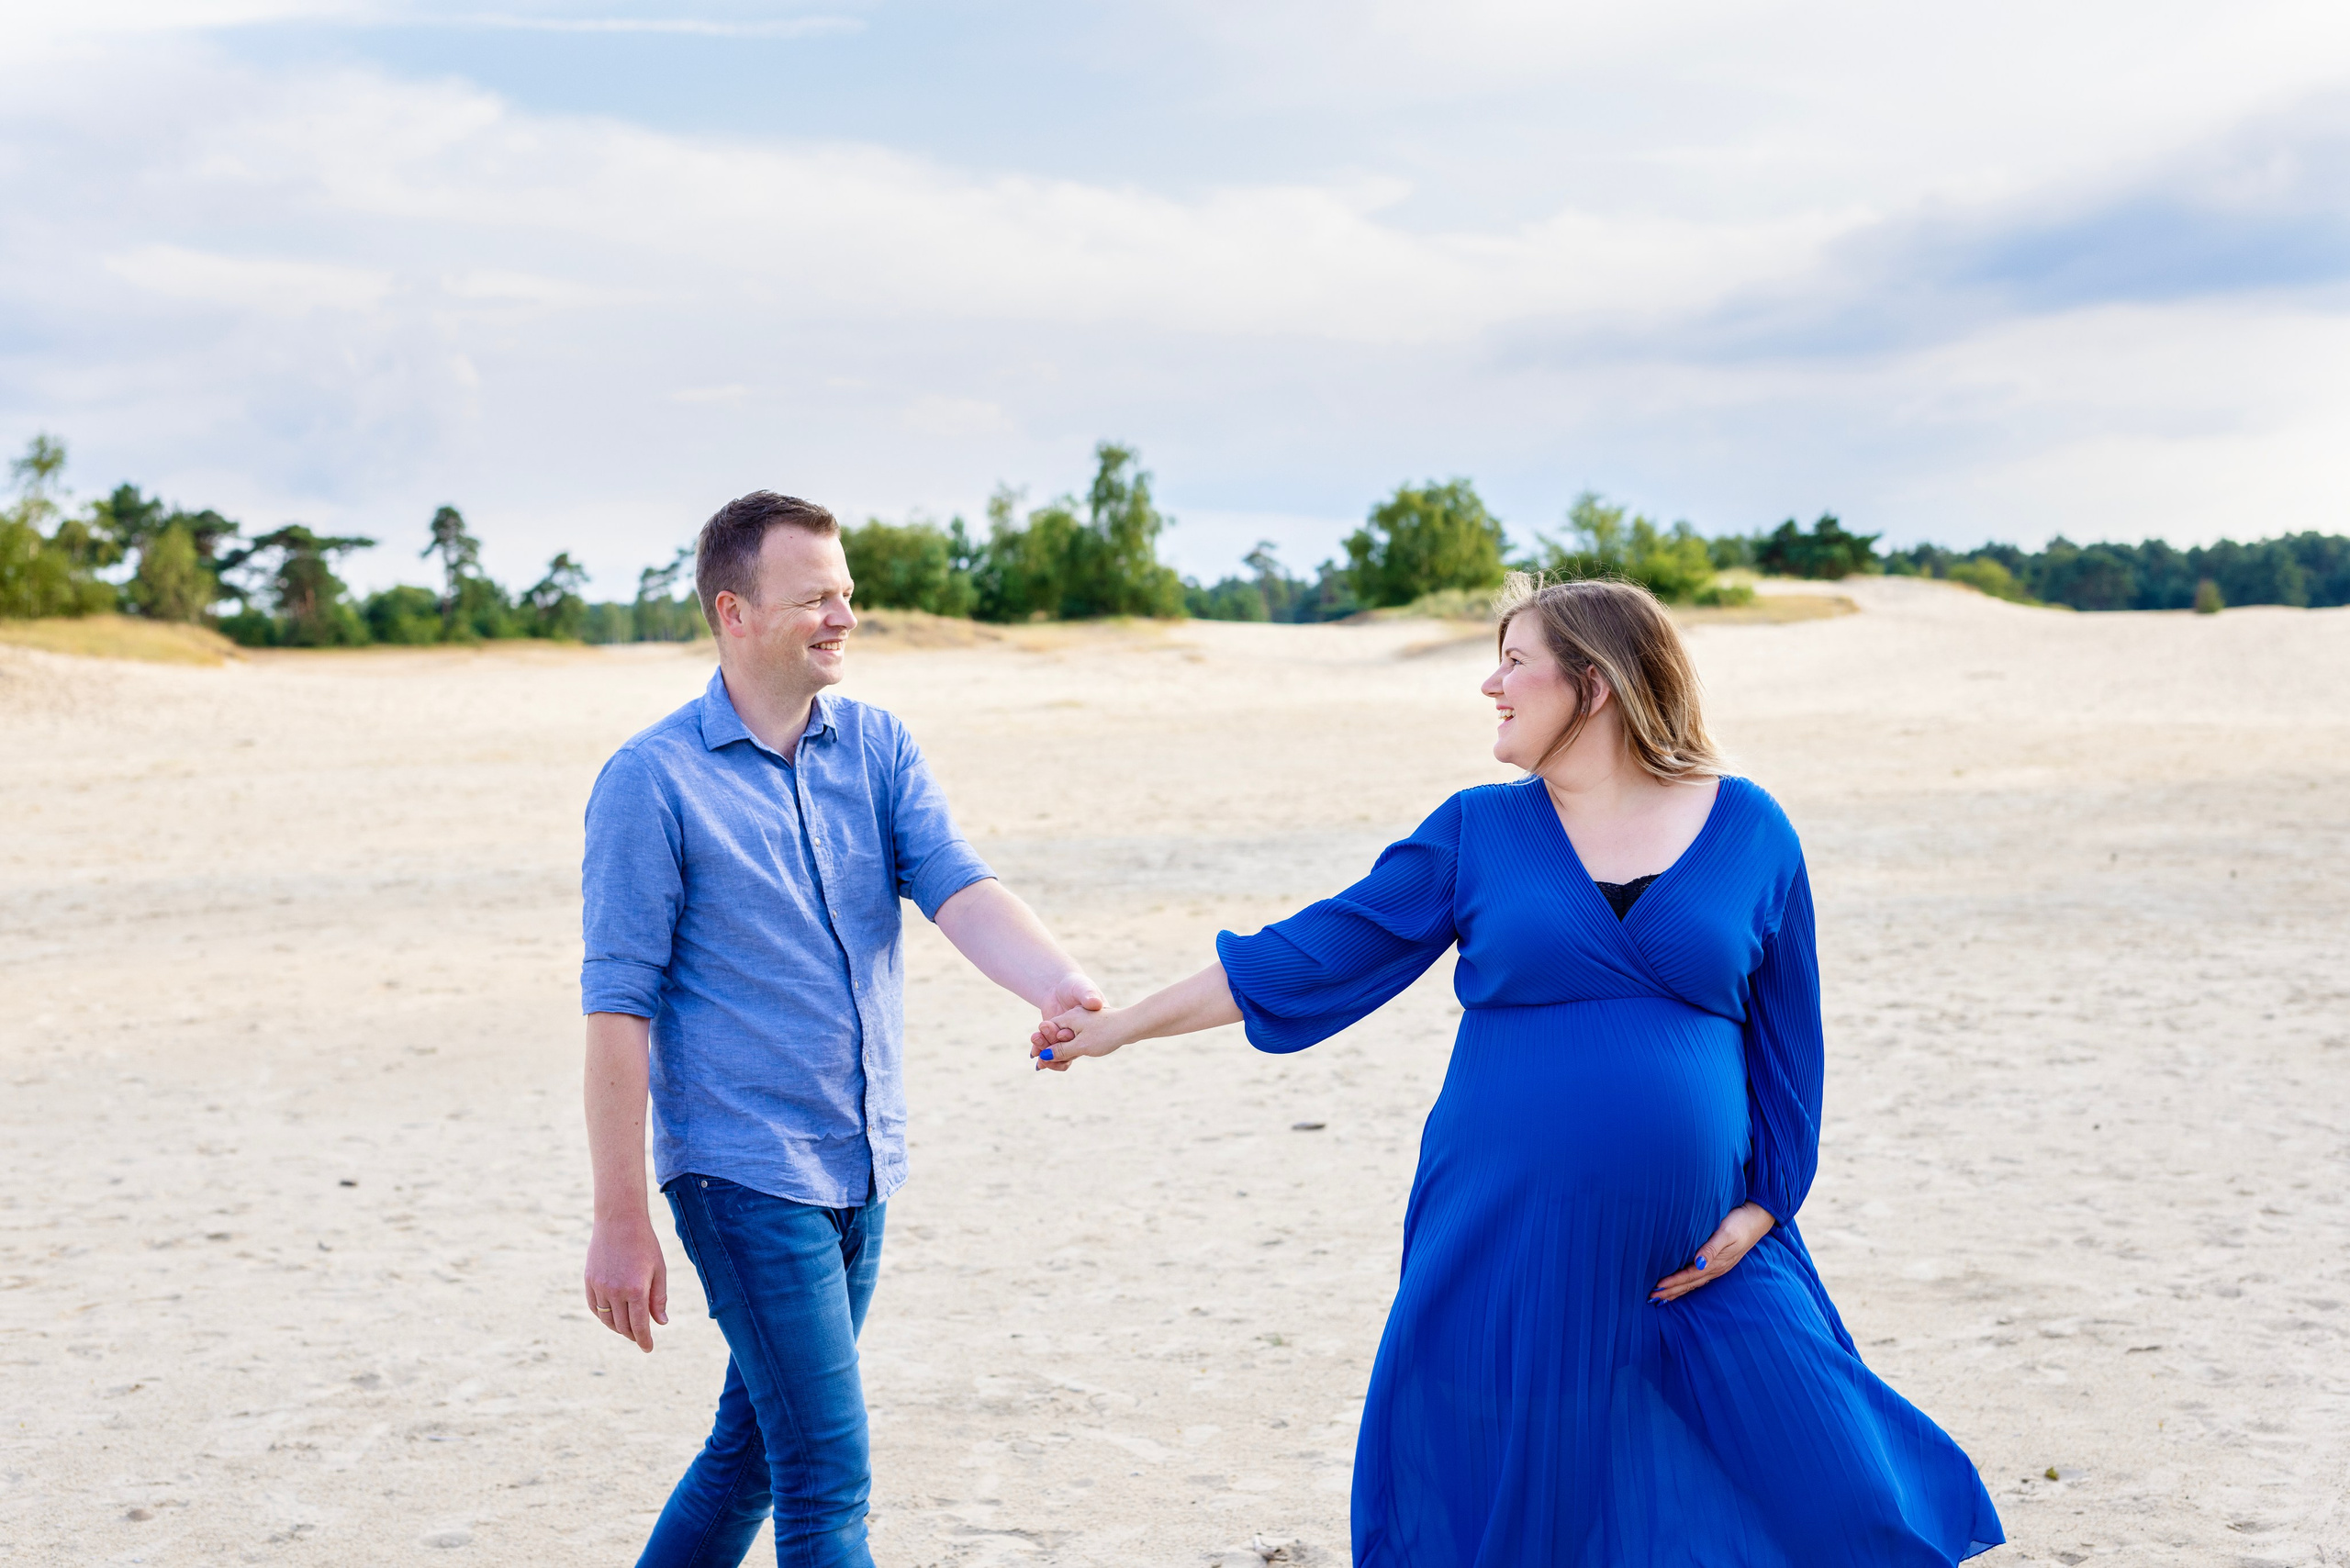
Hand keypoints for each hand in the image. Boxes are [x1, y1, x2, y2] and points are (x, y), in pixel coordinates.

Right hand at [584, 1212, 668, 1350]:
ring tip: (628, 1328)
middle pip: (622, 1326)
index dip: (644, 1340)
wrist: (619, 1221)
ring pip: (607, 1319)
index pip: (639, 1325)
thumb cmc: (644, 1244)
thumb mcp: (658, 1270)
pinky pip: (594, 1307)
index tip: (648, 1348)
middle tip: (640, 1337)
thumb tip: (660, 1323)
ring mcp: (599, 1286)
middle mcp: (615, 1291)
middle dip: (633, 1335)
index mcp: (636, 1289)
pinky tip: (613, 1316)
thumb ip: (659, 1298)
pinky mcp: (589, 1281)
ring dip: (618, 1328)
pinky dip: (603, 1316)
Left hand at [1028, 973, 1103, 1071]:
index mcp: (1092, 1025)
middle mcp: (1081, 1035)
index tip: (1060, 1033)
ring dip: (1047, 1052)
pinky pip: (1050, 1050)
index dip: (1069, 1038)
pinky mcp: (1057, 1039)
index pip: (1081, 1036)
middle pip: (1069, 1047)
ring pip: (1059, 1052)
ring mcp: (1068, 1038)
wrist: (1061, 985)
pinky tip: (1033, 1054)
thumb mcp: (1083, 988)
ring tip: (1035, 1049)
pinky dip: (1042, 1052)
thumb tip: (1095, 1003)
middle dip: (1055, 1048)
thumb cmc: (1077, 985)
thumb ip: (1088, 996)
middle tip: (1038, 1038)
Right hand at [1029, 1002, 1131, 1071]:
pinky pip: (1076, 1038)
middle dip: (1048, 1049)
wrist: (1131, 1025)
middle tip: (1041, 1066)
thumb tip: (1044, 1056)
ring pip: (1066, 1038)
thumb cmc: (1106, 1033)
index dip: (1042, 1045)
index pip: (1048, 1031)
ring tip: (1055, 1065)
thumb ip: (1062, 1050)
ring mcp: (1083, 1021)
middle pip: (1055, 1035)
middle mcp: (1074, 1017)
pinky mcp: (1092, 1027)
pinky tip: (1069, 1057)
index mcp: (1068, 1017)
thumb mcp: (1082, 1045)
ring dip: (1059, 1050)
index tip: (1037, 1059)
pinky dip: (1071, 1048)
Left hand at [1650, 1202, 1774, 1303]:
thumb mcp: (1726, 1233)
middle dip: (1671, 1291)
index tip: (1657, 1287)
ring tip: (1662, 1298)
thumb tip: (1699, 1264)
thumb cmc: (1740, 1223)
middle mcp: (1716, 1268)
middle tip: (1652, 1298)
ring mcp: (1718, 1267)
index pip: (1689, 1275)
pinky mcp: (1719, 1263)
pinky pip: (1699, 1278)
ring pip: (1694, 1283)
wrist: (1757, 1219)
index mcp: (1716, 1262)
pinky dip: (1687, 1285)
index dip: (1673, 1282)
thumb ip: (1712, 1248)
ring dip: (1677, 1291)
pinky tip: (1681, 1287)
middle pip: (1690, 1284)